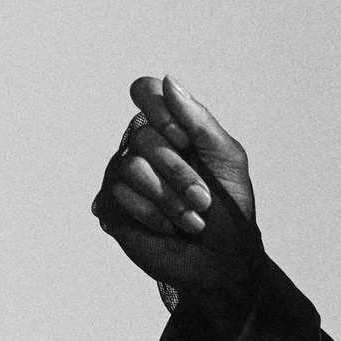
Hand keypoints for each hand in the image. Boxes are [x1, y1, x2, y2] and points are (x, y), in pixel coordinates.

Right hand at [91, 76, 261, 335]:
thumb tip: (167, 80)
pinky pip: (119, 195)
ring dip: (170, 198)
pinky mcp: (111, 205)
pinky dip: (154, 215)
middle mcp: (139, 146)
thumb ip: (199, 121)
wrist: (225, 260)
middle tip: (203, 199)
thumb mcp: (227, 159)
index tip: (187, 141)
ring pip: (130, 166)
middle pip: (141, 134)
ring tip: (193, 220)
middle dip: (179, 171)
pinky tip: (169, 229)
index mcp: (167, 128)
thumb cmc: (229, 209)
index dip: (163, 113)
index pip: (144, 91)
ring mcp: (121, 175)